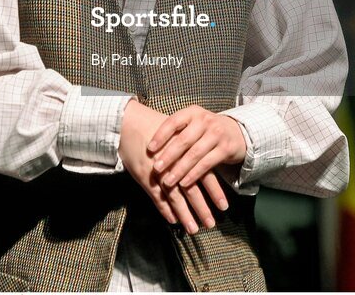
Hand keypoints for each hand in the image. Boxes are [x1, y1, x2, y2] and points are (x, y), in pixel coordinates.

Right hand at [119, 99, 224, 232]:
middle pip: (191, 190)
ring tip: (194, 229)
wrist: (130, 125)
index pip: (205, 175)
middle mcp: (174, 165)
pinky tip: (173, 220)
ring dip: (185, 215)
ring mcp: (159, 173)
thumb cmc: (155, 128)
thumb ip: (192, 148)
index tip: (224, 207)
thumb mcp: (178, 133)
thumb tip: (209, 159)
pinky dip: (165, 210)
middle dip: (201, 208)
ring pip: (175, 198)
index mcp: (186, 153)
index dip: (215, 192)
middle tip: (211, 224)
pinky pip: (157, 198)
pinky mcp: (145, 178)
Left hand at [148, 105, 246, 190]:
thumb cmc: (205, 131)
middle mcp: (205, 120)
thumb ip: (176, 133)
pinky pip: (207, 164)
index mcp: (192, 112)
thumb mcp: (192, 124)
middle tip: (156, 169)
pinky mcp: (226, 148)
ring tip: (167, 182)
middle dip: (168, 156)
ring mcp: (217, 133)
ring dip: (179, 170)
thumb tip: (148, 148)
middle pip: (184, 140)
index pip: (173, 121)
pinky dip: (194, 175)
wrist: (236, 132)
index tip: (149, 149)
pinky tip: (184, 183)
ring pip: (195, 154)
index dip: (161, 135)